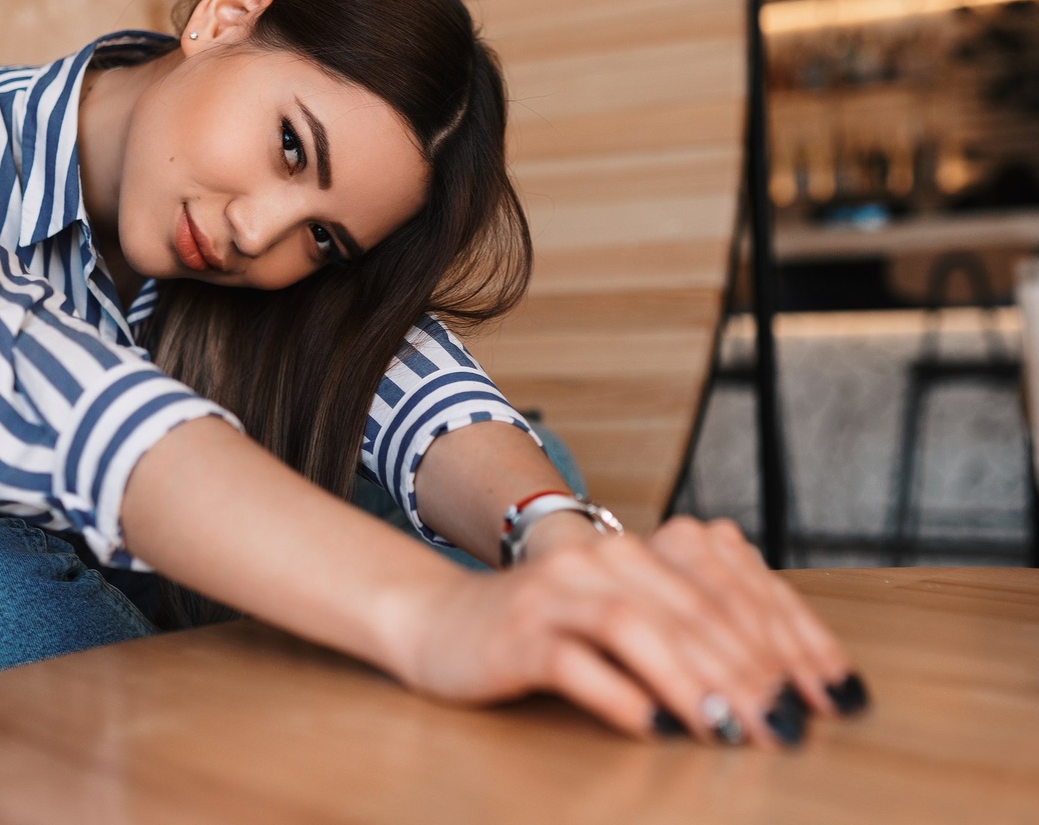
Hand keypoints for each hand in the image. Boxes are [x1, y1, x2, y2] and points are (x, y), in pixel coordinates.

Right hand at [390, 516, 860, 747]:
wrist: (444, 622)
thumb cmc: (549, 631)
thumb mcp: (628, 619)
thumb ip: (694, 632)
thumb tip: (790, 684)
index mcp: (642, 549)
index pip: (735, 587)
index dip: (791, 639)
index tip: (835, 695)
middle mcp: (604, 558)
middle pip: (695, 609)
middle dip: (753, 671)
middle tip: (792, 727)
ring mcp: (558, 592)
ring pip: (640, 627)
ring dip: (693, 682)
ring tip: (734, 729)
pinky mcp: (519, 633)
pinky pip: (575, 661)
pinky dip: (619, 695)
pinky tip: (653, 728)